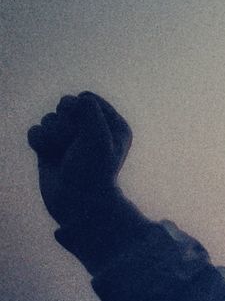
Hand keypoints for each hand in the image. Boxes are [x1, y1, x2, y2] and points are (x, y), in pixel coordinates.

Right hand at [27, 92, 132, 226]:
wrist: (78, 202)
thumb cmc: (93, 171)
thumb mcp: (99, 136)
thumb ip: (89, 110)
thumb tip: (75, 100)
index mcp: (113, 125)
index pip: (87, 99)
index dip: (80, 111)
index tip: (86, 131)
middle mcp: (93, 129)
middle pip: (65, 106)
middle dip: (65, 124)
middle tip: (75, 146)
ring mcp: (71, 138)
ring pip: (49, 118)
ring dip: (53, 136)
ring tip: (63, 154)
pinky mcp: (51, 147)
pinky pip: (36, 130)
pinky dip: (39, 141)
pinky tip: (48, 155)